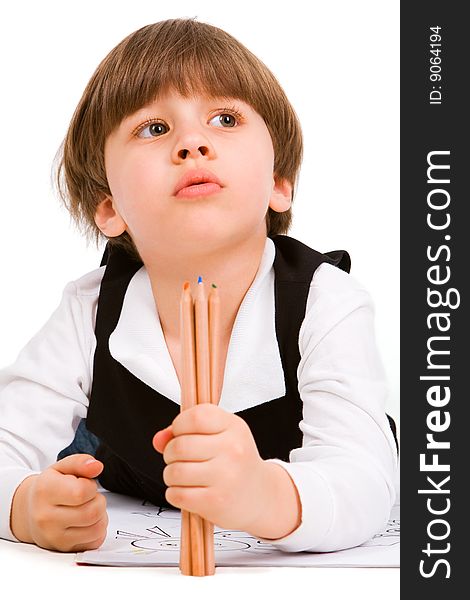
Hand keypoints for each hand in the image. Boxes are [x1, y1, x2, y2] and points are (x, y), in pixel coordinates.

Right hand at [10, 454, 107, 551]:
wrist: (30, 512)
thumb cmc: (49, 488)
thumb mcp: (61, 468)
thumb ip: (80, 462)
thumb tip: (97, 467)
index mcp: (45, 491)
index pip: (82, 492)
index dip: (91, 486)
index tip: (84, 484)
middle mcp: (46, 518)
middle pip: (92, 512)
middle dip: (98, 501)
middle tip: (88, 497)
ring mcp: (54, 537)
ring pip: (97, 528)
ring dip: (100, 516)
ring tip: (88, 508)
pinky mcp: (64, 549)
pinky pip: (95, 542)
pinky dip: (97, 530)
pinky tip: (86, 522)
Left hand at [153, 403, 269, 531]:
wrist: (261, 496)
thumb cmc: (235, 462)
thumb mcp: (219, 436)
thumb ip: (186, 432)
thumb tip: (159, 439)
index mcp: (233, 426)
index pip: (195, 416)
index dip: (179, 425)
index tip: (182, 433)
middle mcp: (233, 449)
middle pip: (179, 446)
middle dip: (170, 453)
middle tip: (179, 459)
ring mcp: (226, 476)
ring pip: (174, 471)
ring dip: (171, 475)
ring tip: (184, 476)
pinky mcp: (216, 502)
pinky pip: (177, 494)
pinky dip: (175, 493)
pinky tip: (188, 491)